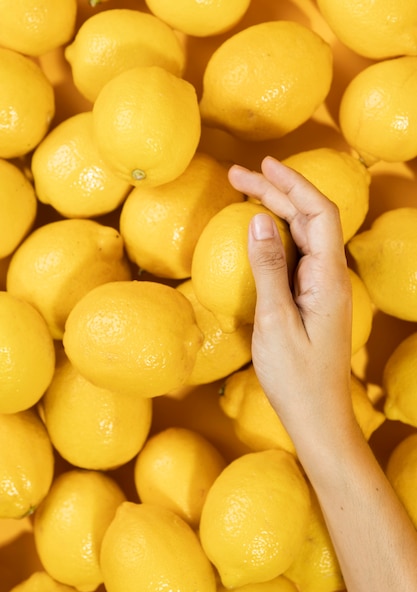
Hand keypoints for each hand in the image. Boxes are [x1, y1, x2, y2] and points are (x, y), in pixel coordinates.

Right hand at [228, 156, 352, 444]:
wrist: (318, 416)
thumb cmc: (296, 378)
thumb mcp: (275, 321)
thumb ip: (268, 268)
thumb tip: (258, 220)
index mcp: (328, 278)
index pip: (319, 213)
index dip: (293, 183)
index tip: (262, 165)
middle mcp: (331, 277)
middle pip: (309, 219)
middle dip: (276, 191)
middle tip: (236, 177)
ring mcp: (323, 288)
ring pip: (303, 235)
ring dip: (276, 211)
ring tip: (243, 194)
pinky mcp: (313, 299)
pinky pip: (296, 257)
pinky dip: (276, 238)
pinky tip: (256, 235)